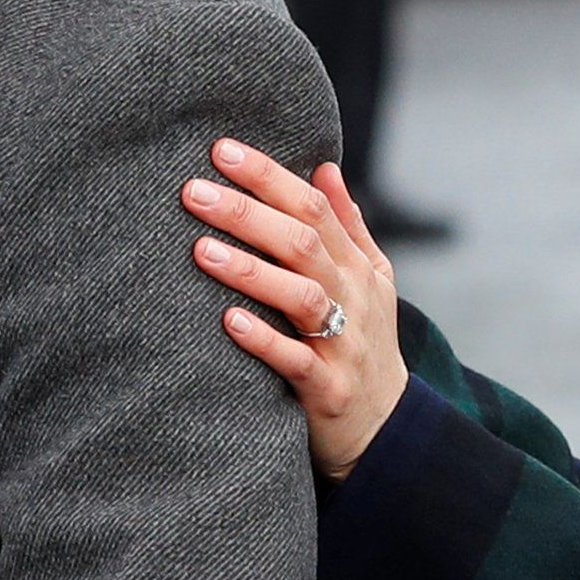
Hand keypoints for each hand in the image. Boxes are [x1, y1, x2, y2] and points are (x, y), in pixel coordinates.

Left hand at [182, 139, 408, 480]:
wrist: (386, 428)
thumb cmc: (365, 344)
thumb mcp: (370, 280)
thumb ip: (347, 225)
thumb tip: (324, 168)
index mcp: (355, 265)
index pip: (312, 206)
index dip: (268, 177)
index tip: (222, 152)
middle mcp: (352, 297)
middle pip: (302, 243)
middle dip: (247, 213)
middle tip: (193, 192)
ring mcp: (342, 343)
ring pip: (300, 297)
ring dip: (250, 271)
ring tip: (201, 250)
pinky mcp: (327, 388)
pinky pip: (296, 360)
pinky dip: (263, 340)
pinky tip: (228, 321)